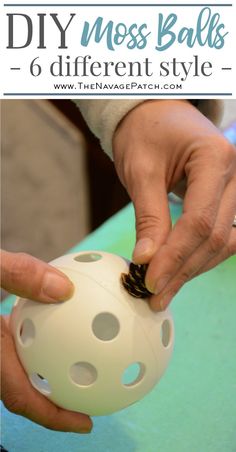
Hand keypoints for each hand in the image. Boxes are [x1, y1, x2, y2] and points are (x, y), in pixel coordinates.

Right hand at [1, 250, 91, 432]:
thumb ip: (16, 273)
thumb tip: (65, 288)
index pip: (18, 396)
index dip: (52, 417)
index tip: (85, 423)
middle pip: (23, 390)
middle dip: (57, 402)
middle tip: (93, 398)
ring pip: (20, 369)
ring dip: (49, 374)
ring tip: (83, 366)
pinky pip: (17, 346)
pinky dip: (40, 345)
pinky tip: (58, 328)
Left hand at [113, 100, 235, 309]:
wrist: (152, 111)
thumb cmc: (144, 132)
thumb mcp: (141, 170)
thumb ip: (148, 216)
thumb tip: (147, 261)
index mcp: (215, 158)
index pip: (199, 221)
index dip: (175, 256)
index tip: (150, 281)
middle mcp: (234, 174)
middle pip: (214, 236)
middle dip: (182, 269)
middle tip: (154, 295)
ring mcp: (234, 187)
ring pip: (221, 241)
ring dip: (192, 268)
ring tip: (163, 290)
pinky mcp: (224, 198)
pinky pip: (219, 234)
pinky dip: (199, 255)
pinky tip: (180, 272)